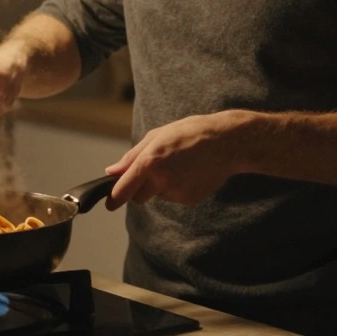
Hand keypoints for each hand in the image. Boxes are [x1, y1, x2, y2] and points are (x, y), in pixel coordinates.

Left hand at [105, 111, 248, 209]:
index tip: (110, 204)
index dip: (114, 199)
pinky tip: (189, 172)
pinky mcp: (189, 200)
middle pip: (138, 197)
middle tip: (154, 170)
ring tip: (178, 165)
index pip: (123, 190)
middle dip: (139, 188)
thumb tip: (112, 171)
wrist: (226, 143)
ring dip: (160, 186)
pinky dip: (177, 188)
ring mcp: (176, 193)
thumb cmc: (190, 132)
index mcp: (150, 163)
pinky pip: (174, 197)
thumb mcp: (157, 135)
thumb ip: (132, 157)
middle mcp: (161, 181)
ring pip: (157, 196)